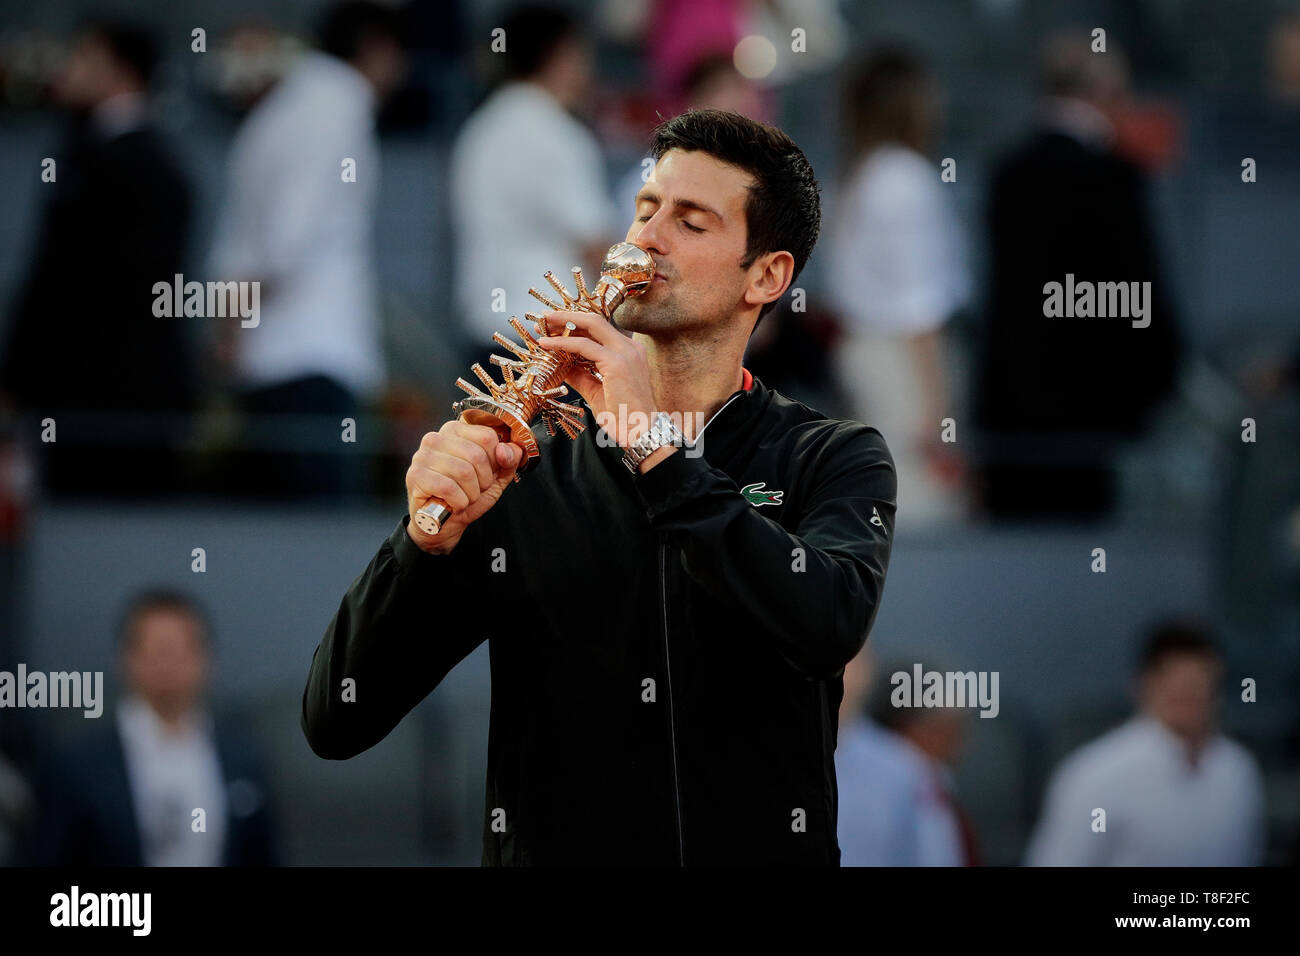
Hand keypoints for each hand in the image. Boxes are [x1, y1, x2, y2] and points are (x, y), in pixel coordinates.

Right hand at [406, 420, 523, 553]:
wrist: (444, 524)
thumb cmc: (465, 495)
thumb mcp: (495, 477)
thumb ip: (508, 460)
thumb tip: (507, 450)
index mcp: (455, 431)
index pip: (487, 437)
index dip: (495, 461)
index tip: (486, 474)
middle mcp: (436, 438)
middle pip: (477, 455)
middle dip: (483, 481)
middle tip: (474, 490)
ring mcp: (423, 456)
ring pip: (464, 472)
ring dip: (471, 494)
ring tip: (462, 497)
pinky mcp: (416, 476)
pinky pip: (448, 488)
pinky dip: (458, 502)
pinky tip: (453, 504)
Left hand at [535, 310, 658, 445]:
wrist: (642, 434)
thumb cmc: (625, 418)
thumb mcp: (596, 392)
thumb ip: (580, 376)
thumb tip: (561, 366)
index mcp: (629, 352)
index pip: (599, 330)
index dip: (575, 325)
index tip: (554, 328)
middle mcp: (630, 348)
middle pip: (595, 320)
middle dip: (567, 317)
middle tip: (545, 319)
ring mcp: (625, 353)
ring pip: (590, 325)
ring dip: (563, 324)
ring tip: (542, 327)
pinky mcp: (617, 363)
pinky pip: (583, 346)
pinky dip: (563, 343)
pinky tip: (547, 344)